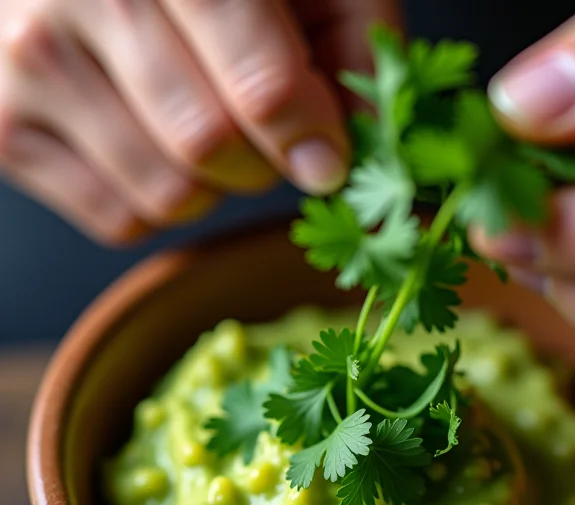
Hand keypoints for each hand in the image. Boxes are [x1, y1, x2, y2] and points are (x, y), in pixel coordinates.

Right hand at [0, 0, 399, 243]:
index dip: (307, 136)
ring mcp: (29, 66)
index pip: (258, 84)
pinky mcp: (6, 128)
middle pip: (212, 148)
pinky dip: (156, 201)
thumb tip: (363, 143)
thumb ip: (354, 39)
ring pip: (168, 194)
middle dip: (260, 160)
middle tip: (261, 130)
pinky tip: (149, 142)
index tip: (328, 161)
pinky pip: (121, 219)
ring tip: (200, 126)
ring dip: (210, 186)